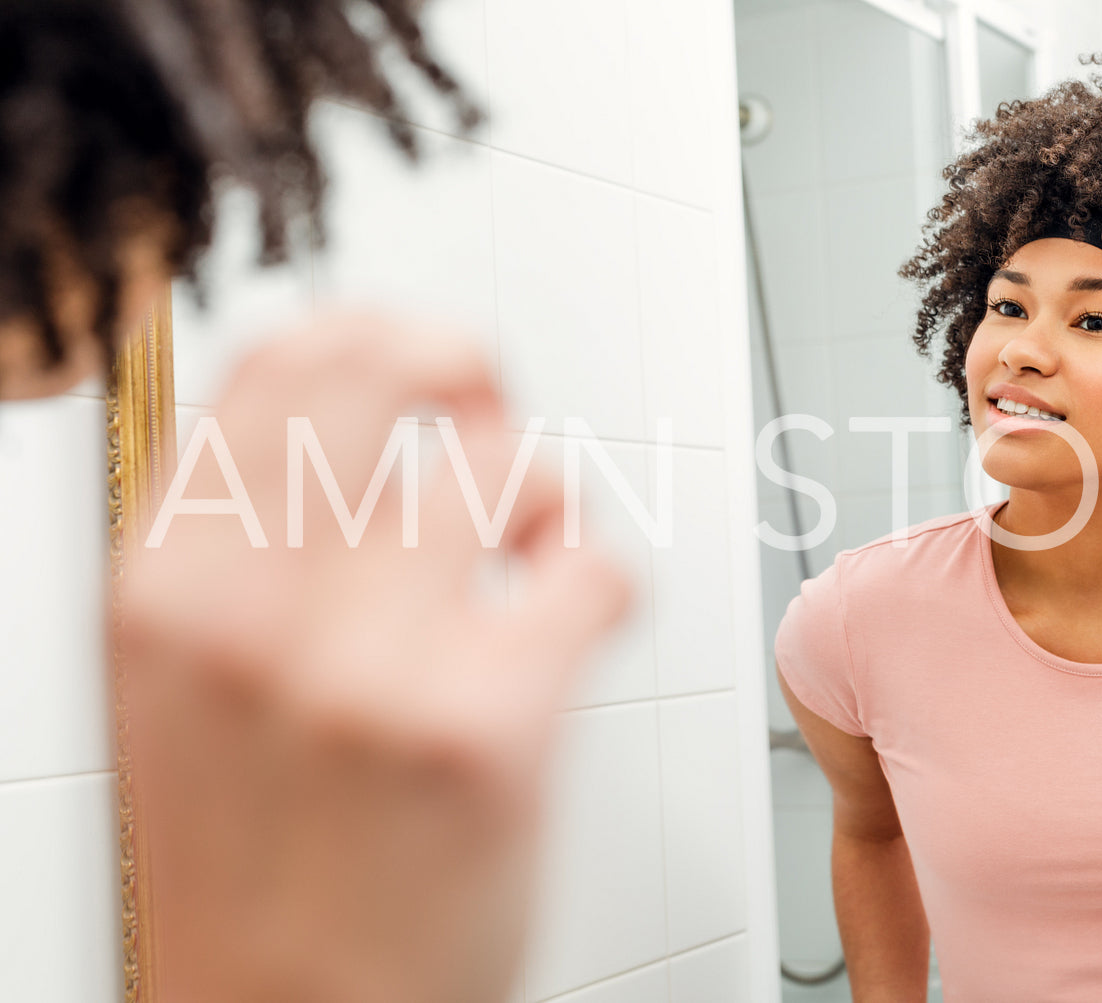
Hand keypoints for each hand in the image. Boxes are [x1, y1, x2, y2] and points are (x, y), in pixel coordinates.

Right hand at [118, 314, 632, 1002]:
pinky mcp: (488, 726)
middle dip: (464, 370)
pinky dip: (605, 580)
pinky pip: (593, 568)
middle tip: (490, 404)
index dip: (369, 330)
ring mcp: (373, 666)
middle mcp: (255, 612)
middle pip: (393, 374)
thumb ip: (248, 545)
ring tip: (529, 551)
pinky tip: (573, 618)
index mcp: (168, 586)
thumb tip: (340, 415)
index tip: (418, 352)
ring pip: (507, 466)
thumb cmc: (262, 858)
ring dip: (540, 498)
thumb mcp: (189, 684)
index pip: (275, 366)